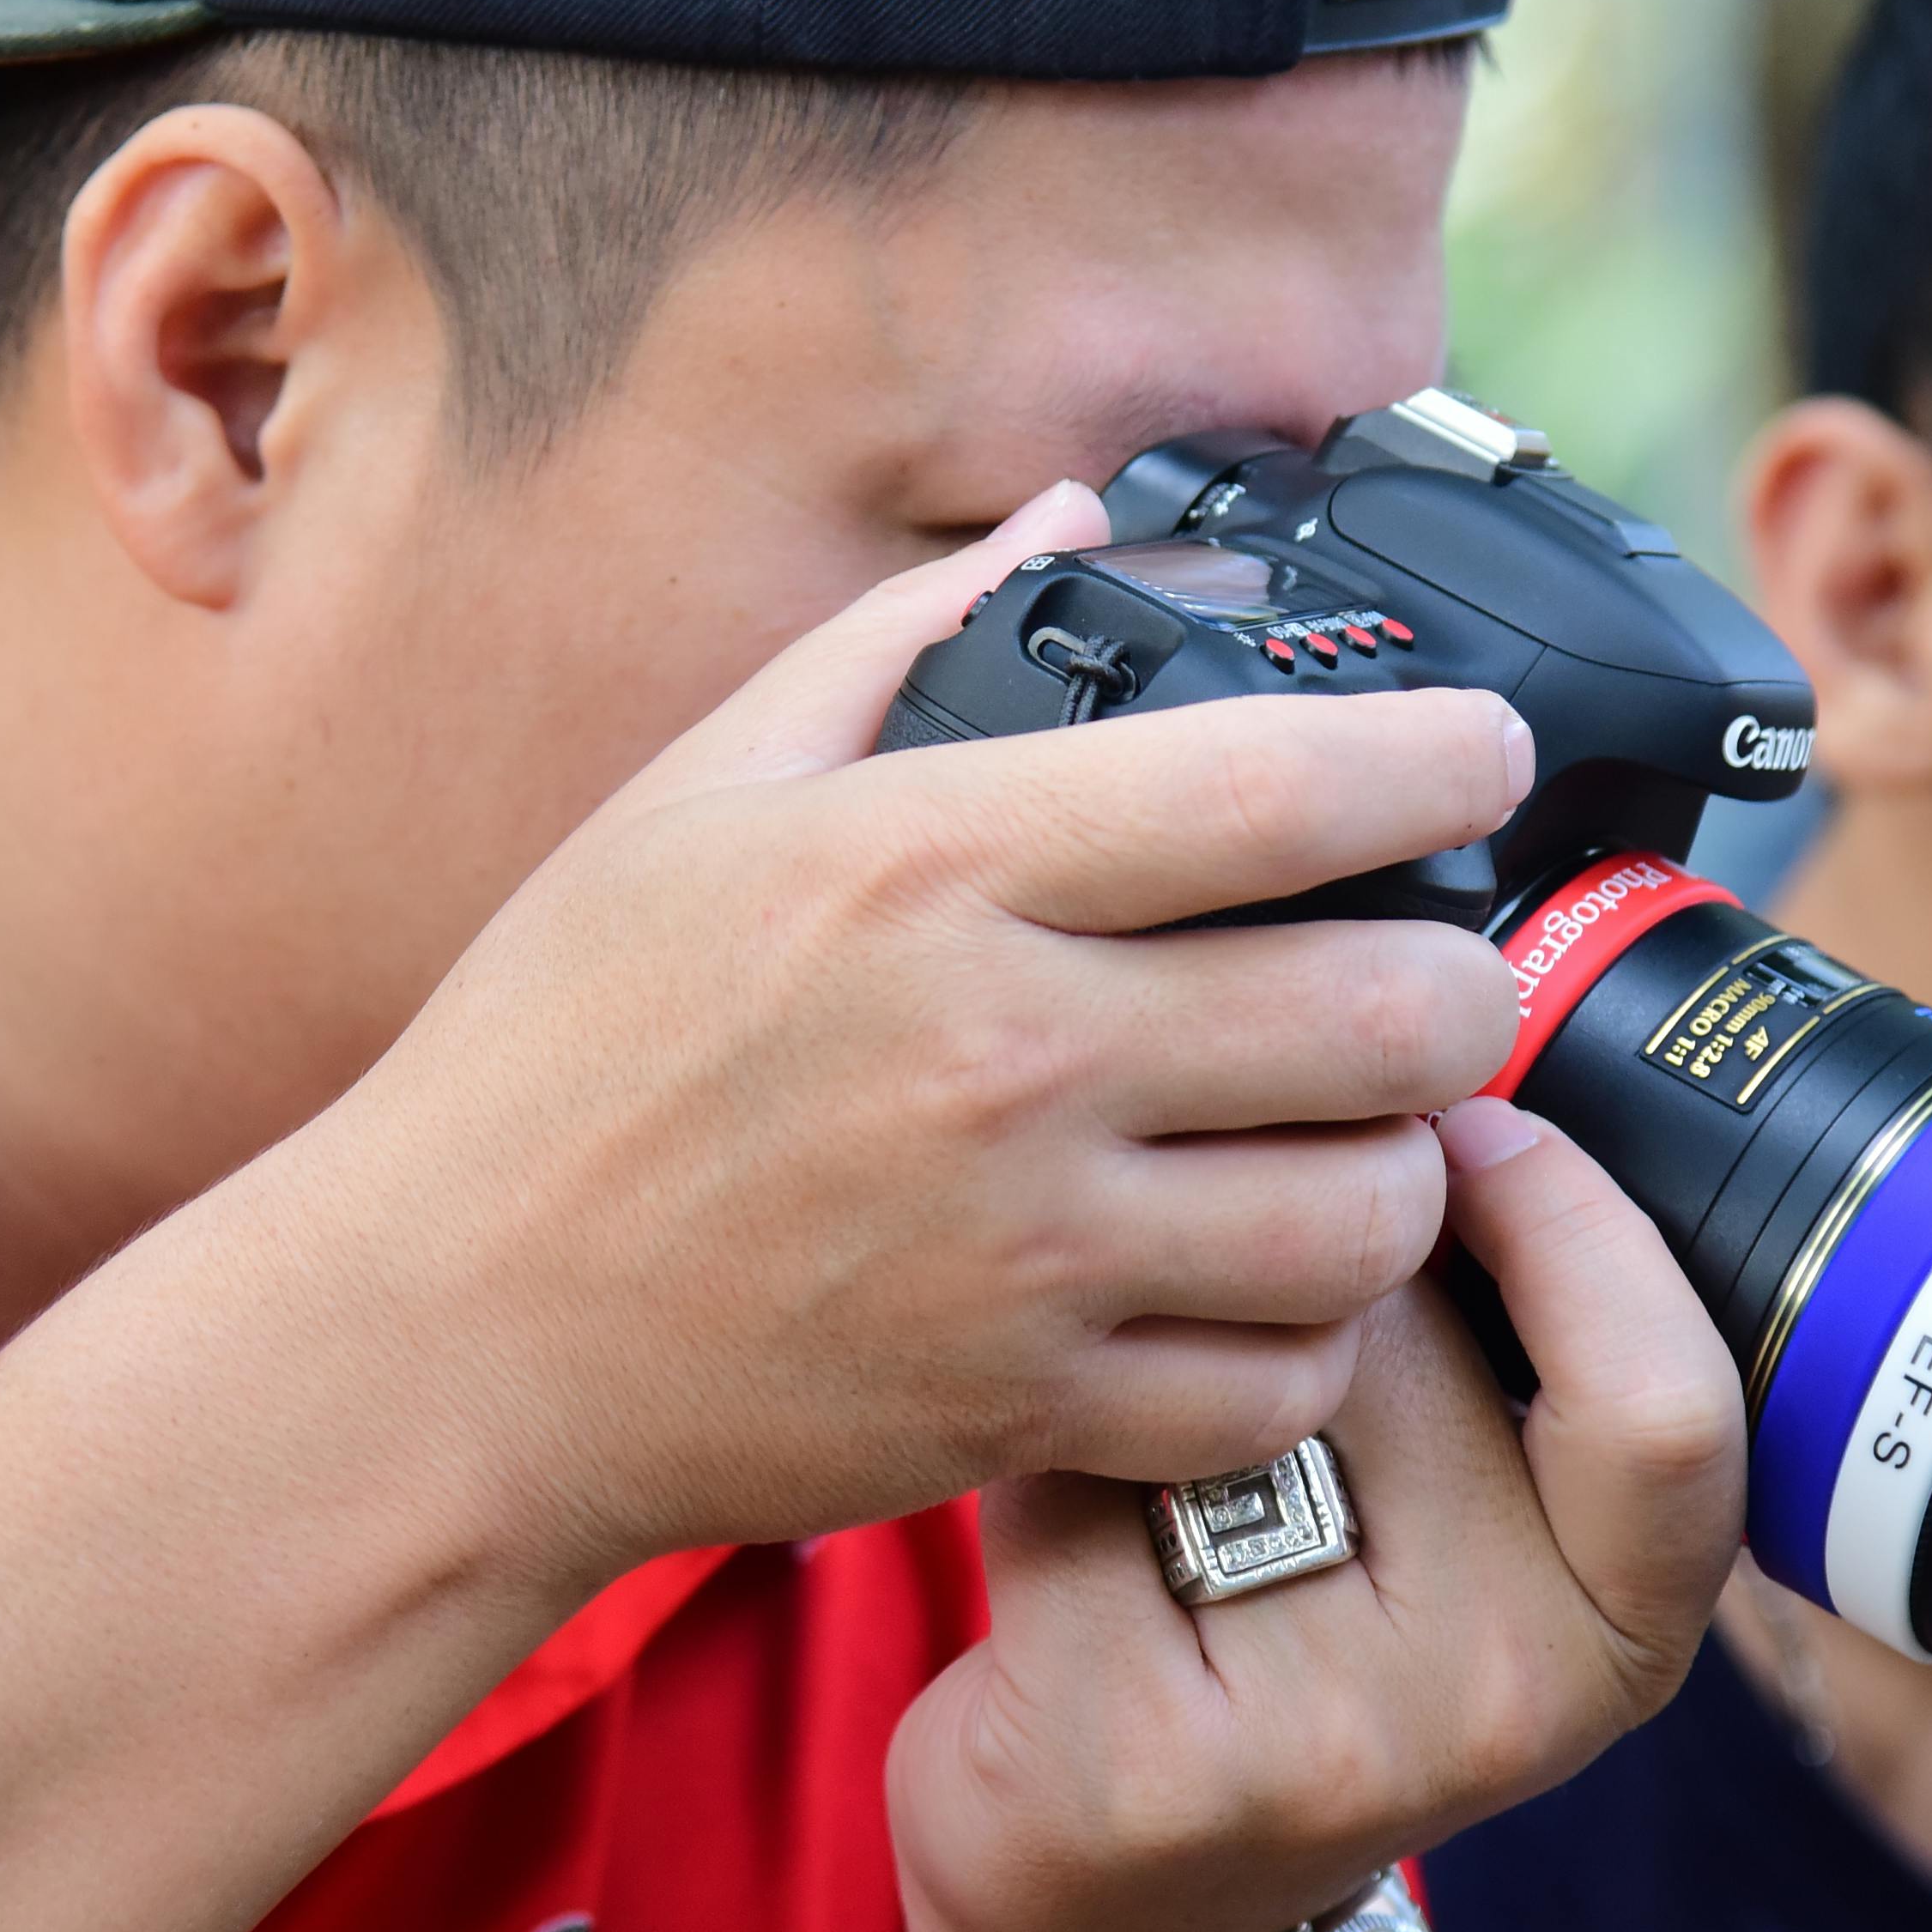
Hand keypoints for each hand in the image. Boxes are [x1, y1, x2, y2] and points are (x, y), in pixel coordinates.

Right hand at [291, 486, 1544, 1592]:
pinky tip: (1253, 1284)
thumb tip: (1072, 522)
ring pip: (1373, 1215)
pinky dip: (1307, 1340)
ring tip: (1347, 1133)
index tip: (1486, 750)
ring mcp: (1027, 1250)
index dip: (1447, 753)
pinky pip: (1280, 1386)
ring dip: (1400, 1168)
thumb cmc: (557, 1051)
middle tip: (1426, 968)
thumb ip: (899, 643)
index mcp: (932, 866)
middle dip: (1459, 981)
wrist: (445, 1337)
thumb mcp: (695, 794)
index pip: (1288, 785)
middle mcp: (1006, 1055)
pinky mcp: (1024, 1409)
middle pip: (1397, 1012)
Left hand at [885, 1100, 1740, 1931]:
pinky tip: (1032, 1470)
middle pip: (1404, 1342)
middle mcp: (1504, 1702)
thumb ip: (1484, 1332)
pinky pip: (1076, 1471)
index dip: (1569, 1226)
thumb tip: (1429, 1044)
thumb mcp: (1456, 1523)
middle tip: (1226, 1248)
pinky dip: (1034, 1431)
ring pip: (1228, 1390)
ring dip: (1149, 1326)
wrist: (1107, 1918)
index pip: (1665, 1399)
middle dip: (1296, 1249)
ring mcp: (1324, 1746)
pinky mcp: (1143, 1756)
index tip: (1468, 1121)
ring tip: (1129, 1372)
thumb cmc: (1282, 1641)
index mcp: (1624, 1628)